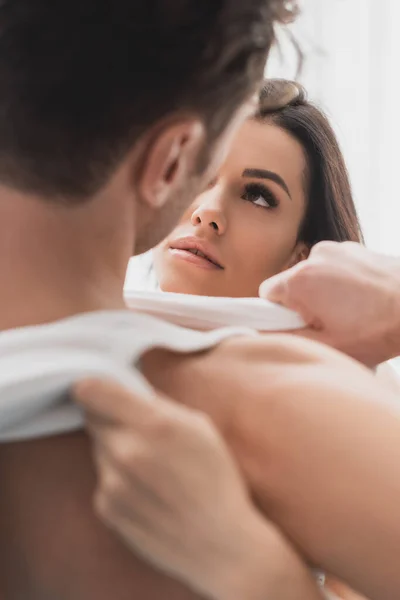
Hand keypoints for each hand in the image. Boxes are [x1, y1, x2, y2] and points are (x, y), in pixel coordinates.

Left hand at [74, 378, 322, 599]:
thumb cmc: (217, 480)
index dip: (90, 386)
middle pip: (93, 419)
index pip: (93, 392)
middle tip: (138, 429)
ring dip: (115, 448)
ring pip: (99, 449)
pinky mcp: (106, 508)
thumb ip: (160, 405)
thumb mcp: (200, 427)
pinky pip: (103, 478)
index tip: (92, 386)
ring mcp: (112, 482)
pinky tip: (147, 490)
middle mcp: (126, 451)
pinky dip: (117, 478)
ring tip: (151, 466)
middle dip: (110, 418)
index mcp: (153, 424)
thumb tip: (131, 390)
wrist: (221, 544)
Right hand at [259, 242, 399, 365]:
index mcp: (301, 280)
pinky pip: (334, 266)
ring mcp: (338, 248)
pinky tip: (361, 299)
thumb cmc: (377, 330)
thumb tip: (263, 333)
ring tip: (350, 312)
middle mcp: (315, 256)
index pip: (266, 294)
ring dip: (323, 292)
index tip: (299, 326)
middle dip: (303, 304)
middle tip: (329, 324)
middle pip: (291, 283)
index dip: (278, 314)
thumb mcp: (327, 346)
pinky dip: (340, 281)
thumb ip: (287, 339)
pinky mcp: (355, 248)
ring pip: (314, 275)